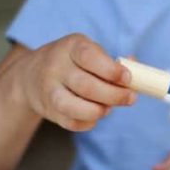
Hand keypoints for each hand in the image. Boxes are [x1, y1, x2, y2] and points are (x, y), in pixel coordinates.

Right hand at [18, 34, 135, 130]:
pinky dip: (89, 122)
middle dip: (114, 95)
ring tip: (109, 107)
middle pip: (86, 86)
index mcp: (70, 47)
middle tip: (130, 98)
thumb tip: (138, 71)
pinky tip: (95, 114)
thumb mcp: (87, 52)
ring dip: (100, 110)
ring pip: (75, 107)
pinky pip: (72, 123)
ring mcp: (49, 90)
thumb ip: (113, 62)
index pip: (89, 57)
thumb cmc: (72, 63)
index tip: (128, 78)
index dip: (111, 70)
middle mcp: (55, 67)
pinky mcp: (49, 110)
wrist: (31, 76)